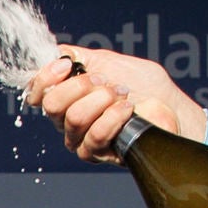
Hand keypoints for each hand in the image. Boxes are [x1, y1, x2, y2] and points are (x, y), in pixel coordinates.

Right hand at [22, 46, 204, 162]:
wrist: (170, 107)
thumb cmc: (144, 85)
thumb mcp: (109, 60)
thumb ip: (79, 56)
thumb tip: (55, 53)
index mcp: (66, 95)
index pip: (37, 91)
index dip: (45, 76)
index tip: (67, 65)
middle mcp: (67, 119)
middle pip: (52, 105)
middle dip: (80, 87)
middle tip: (104, 81)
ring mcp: (80, 138)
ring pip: (73, 118)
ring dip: (101, 100)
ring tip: (122, 94)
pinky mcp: (97, 153)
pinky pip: (94, 135)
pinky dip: (113, 117)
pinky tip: (127, 109)